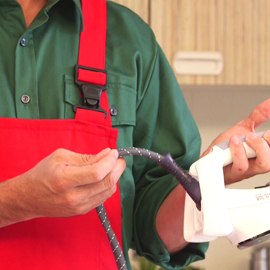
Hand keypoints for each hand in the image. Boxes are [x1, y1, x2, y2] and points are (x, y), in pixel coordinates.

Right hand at [0, 148, 125, 226]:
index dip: (110, 162)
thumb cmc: (43, 173)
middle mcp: (74, 197)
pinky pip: (103, 198)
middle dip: (118, 168)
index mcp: (65, 180)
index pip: (97, 173)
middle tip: (118, 159)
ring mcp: (79, 207)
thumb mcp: (61, 157)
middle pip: (107, 183)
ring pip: (108, 191)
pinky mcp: (82, 212)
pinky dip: (107, 185)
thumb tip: (106, 154)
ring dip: (114, 177)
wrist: (28, 198)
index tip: (114, 153)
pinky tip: (104, 177)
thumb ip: (86, 157)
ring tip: (111, 166)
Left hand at [201, 98, 269, 184]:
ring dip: (251, 148)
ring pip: (260, 166)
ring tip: (239, 138)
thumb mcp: (244, 128)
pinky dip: (236, 153)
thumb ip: (259, 116)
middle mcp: (256, 164)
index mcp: (262, 153)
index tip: (267, 133)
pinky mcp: (231, 172)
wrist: (208, 159)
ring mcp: (244, 170)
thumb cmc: (227, 147)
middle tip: (254, 135)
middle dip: (265, 146)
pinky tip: (231, 143)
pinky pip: (239, 167)